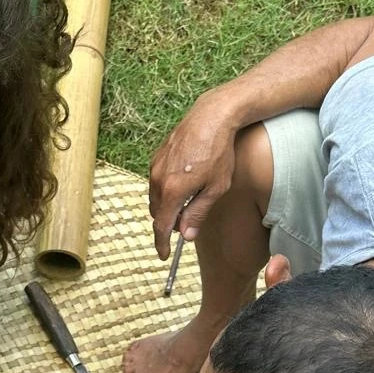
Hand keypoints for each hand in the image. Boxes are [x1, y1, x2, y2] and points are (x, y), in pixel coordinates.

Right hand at [148, 92, 238, 258]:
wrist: (211, 117)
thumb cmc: (218, 152)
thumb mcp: (215, 188)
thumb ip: (198, 213)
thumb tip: (187, 236)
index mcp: (172, 192)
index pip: (162, 227)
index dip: (162, 243)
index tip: (164, 255)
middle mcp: (158, 180)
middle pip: (156, 213)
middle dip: (166, 224)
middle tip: (183, 228)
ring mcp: (155, 167)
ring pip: (155, 198)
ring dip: (165, 208)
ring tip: (183, 207)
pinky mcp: (157, 156)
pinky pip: (156, 182)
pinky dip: (164, 192)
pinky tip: (181, 187)